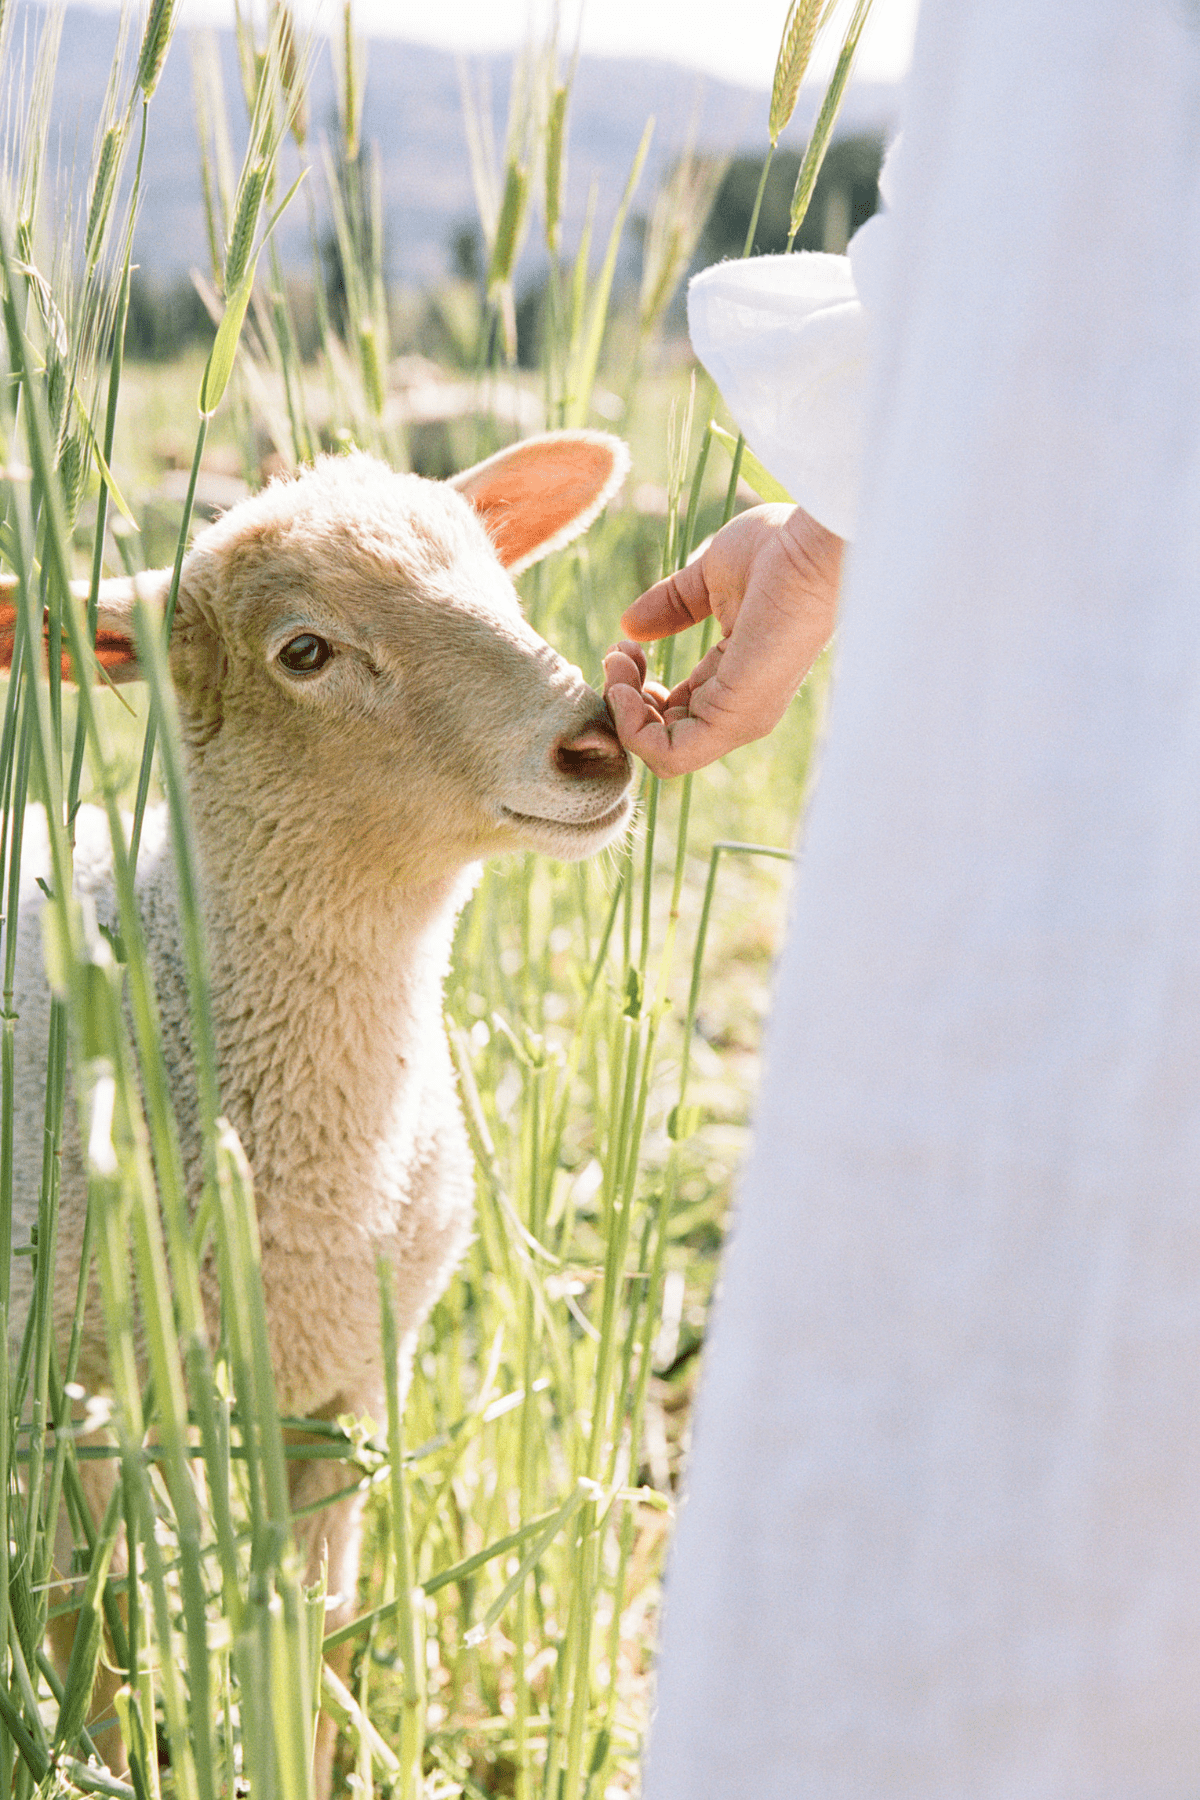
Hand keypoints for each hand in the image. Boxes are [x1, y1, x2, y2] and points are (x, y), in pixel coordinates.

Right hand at [602, 504, 843, 777]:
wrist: (813, 545)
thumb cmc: (779, 550)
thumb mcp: (709, 577)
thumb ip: (672, 605)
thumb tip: (629, 627)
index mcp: (734, 678)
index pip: (673, 715)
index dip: (636, 689)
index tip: (624, 646)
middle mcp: (739, 708)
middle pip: (662, 740)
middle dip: (623, 701)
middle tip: (620, 653)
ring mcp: (740, 718)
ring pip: (662, 756)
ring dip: (623, 713)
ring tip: (621, 662)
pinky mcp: (736, 718)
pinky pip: (672, 755)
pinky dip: (634, 728)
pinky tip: (626, 683)